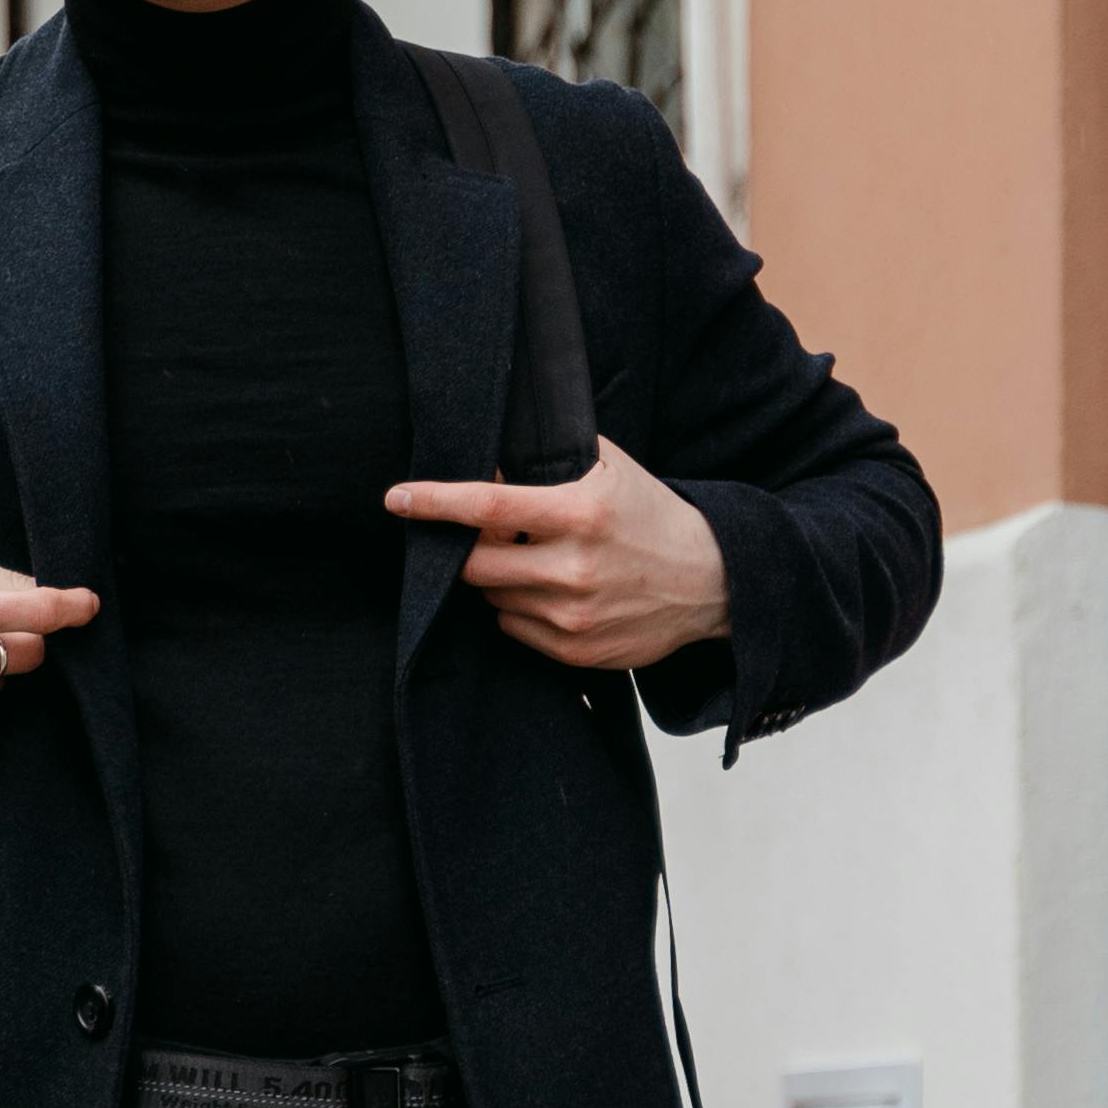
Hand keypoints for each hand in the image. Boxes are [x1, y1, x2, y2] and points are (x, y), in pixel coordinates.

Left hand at [383, 437, 729, 673]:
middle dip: (470, 549)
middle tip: (493, 535)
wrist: (711, 581)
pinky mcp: (575, 650)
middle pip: (476, 564)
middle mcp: (573, 568)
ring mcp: (572, 615)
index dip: (434, 503)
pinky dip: (518, 608)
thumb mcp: (611, 469)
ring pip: (493, 597)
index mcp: (579, 514)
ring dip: (499, 577)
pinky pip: (513, 629)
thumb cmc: (653, 517)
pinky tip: (551, 591)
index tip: (396, 498)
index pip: (486, 507)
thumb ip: (551, 459)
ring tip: (537, 560)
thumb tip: (490, 457)